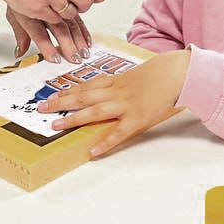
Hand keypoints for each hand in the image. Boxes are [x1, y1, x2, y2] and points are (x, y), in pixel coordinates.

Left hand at [8, 7, 90, 62]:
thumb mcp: (15, 12)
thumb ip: (21, 34)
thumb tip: (19, 53)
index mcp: (30, 12)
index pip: (39, 32)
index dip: (46, 46)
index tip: (54, 59)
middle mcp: (46, 5)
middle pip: (60, 28)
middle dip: (68, 45)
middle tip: (74, 59)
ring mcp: (59, 1)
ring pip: (72, 22)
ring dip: (78, 39)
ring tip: (82, 53)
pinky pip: (79, 15)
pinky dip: (84, 30)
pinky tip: (87, 41)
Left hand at [39, 50, 189, 157]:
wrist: (181, 72)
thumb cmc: (165, 71)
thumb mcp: (141, 72)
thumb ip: (127, 81)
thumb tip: (116, 87)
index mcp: (118, 80)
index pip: (88, 85)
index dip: (69, 90)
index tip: (52, 94)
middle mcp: (117, 91)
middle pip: (84, 96)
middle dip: (62, 101)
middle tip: (42, 107)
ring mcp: (126, 104)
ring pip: (94, 111)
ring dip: (73, 118)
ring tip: (55, 125)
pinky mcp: (138, 118)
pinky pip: (118, 132)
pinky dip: (105, 142)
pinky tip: (92, 151)